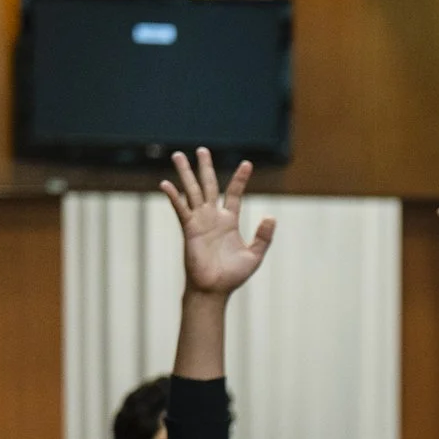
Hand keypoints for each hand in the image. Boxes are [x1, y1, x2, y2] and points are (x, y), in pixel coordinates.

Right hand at [161, 149, 274, 297]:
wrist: (214, 289)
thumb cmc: (233, 275)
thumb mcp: (254, 255)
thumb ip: (264, 236)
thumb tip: (271, 216)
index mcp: (230, 221)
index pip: (235, 194)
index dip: (240, 178)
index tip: (247, 163)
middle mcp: (213, 217)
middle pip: (209, 186)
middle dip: (205, 168)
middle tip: (202, 149)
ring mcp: (200, 221)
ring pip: (192, 192)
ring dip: (186, 174)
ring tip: (178, 155)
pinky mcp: (189, 229)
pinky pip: (180, 209)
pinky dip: (173, 196)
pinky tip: (166, 184)